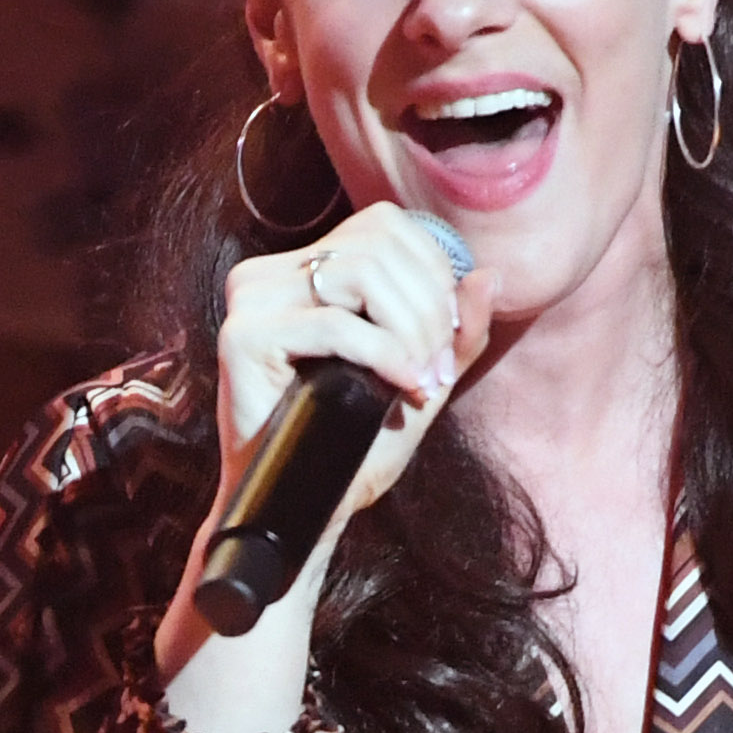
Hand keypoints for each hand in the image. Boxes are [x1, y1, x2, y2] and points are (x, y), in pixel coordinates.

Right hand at [210, 199, 478, 528]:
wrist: (302, 506)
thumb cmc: (353, 445)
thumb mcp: (419, 378)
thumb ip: (455, 332)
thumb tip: (490, 276)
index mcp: (305, 268)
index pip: (385, 226)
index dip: (432, 273)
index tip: (446, 339)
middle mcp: (272, 273)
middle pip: (378, 247)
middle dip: (428, 309)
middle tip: (436, 371)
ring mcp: (252, 300)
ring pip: (360, 273)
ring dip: (409, 331)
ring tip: (420, 382)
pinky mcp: (243, 337)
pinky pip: (335, 324)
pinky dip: (383, 354)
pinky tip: (403, 386)